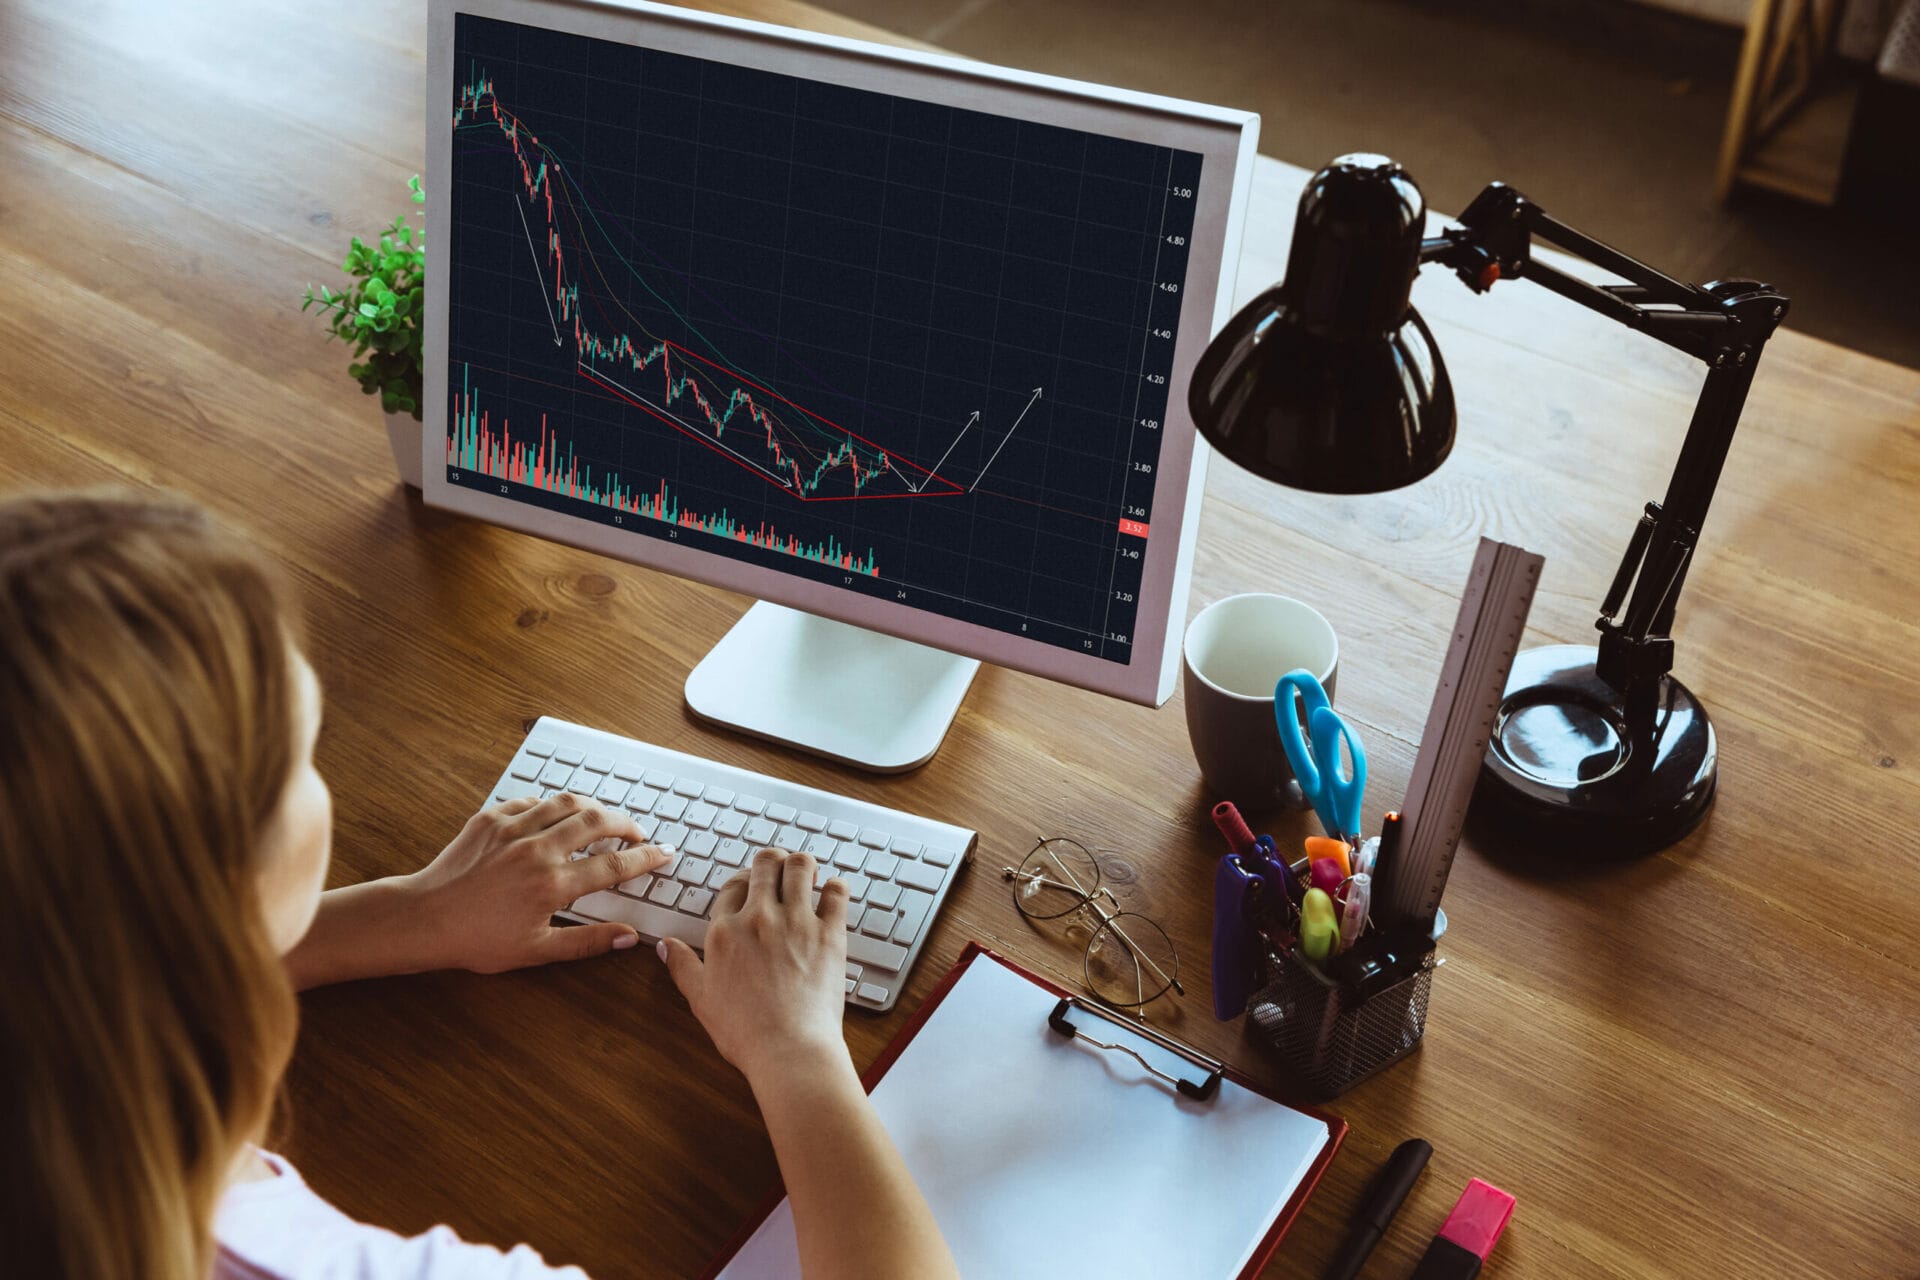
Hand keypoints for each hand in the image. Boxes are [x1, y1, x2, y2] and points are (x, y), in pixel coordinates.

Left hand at [406, 792, 671, 972]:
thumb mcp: (536, 951)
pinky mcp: (491, 818)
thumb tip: (628, 937)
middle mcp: (537, 850)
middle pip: (598, 821)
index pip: (614, 864)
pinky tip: (557, 817)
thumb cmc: (477, 940)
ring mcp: (513, 829)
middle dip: (626, 824)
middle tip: (638, 833)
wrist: (423, 919)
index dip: (646, 858)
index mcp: (552, 885)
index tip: (664, 853)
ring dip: (594, 808)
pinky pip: (532, 800)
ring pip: (568, 802)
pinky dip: (552, 805)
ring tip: (604, 819)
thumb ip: (587, 942)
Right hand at [658, 847, 850, 1082]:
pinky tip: (832, 892)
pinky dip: (836, 887)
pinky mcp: (830, 933)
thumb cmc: (746, 1031)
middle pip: (765, 864)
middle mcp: (760, 918)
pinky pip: (836, 892)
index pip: (732, 886)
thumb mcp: (702, 999)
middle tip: (778, 869)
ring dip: (802, 864)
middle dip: (771, 861)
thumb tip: (664, 946)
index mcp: (726, 931)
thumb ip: (683, 967)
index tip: (749, 885)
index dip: (741, 881)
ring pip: (800, 867)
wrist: (789, 1049)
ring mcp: (797, 922)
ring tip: (806, 872)